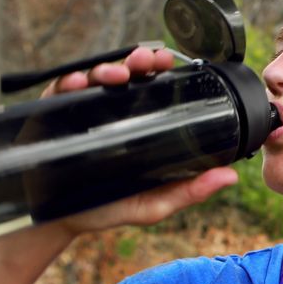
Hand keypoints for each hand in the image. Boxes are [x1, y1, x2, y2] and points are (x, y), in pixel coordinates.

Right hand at [41, 47, 237, 236]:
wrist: (58, 222)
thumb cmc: (108, 209)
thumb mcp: (153, 204)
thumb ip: (189, 191)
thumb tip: (230, 176)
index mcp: (139, 125)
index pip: (154, 90)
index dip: (162, 72)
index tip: (169, 63)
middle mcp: (113, 113)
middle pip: (128, 77)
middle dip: (139, 62)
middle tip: (148, 62)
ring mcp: (83, 113)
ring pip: (96, 79)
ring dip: (108, 69)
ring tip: (118, 75)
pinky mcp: (52, 116)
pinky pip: (60, 92)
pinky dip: (69, 82)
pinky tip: (78, 84)